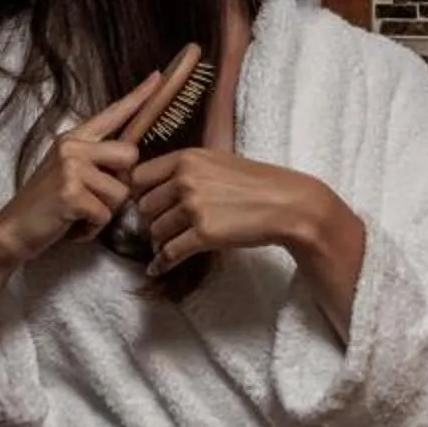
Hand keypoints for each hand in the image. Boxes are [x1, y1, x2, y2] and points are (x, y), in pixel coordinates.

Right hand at [0, 49, 201, 333]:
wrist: (11, 231)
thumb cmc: (46, 207)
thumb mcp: (68, 173)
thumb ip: (96, 161)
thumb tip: (130, 160)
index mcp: (74, 138)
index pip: (112, 113)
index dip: (139, 96)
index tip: (158, 76)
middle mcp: (72, 146)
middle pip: (130, 156)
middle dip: (120, 185)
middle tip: (92, 199)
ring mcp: (70, 167)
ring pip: (121, 192)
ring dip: (104, 212)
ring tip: (77, 214)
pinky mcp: (70, 192)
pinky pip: (104, 214)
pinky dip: (91, 228)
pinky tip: (70, 225)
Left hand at [133, 146, 362, 286]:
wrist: (288, 204)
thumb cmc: (257, 183)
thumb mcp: (217, 162)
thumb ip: (186, 170)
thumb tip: (155, 188)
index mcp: (187, 158)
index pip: (139, 177)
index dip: (141, 193)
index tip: (148, 205)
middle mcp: (186, 180)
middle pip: (145, 207)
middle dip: (153, 219)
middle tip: (167, 226)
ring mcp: (194, 208)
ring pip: (156, 231)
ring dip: (162, 241)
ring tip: (174, 242)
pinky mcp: (203, 234)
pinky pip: (169, 253)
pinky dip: (161, 263)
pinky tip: (158, 268)